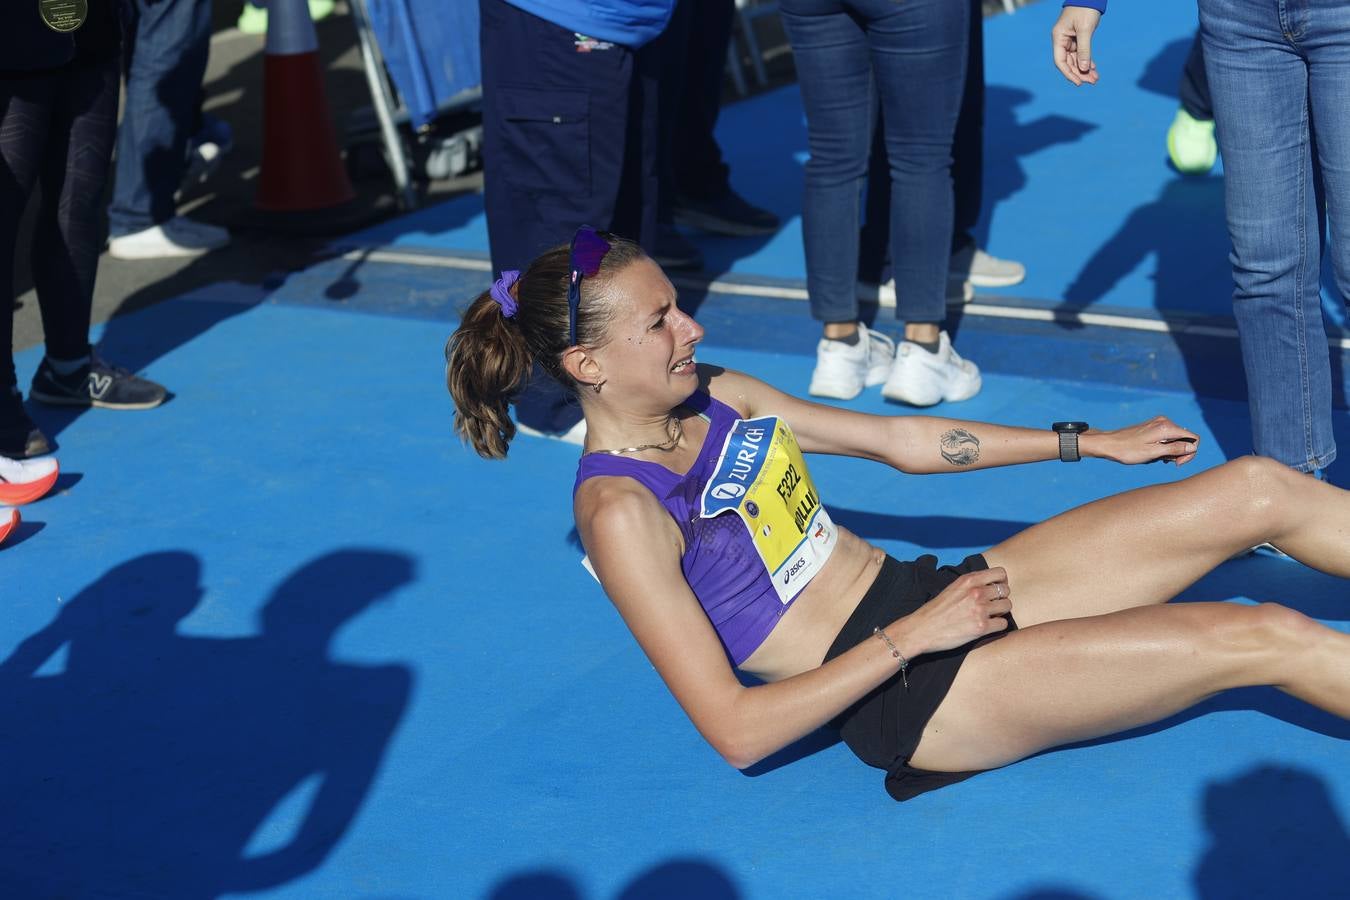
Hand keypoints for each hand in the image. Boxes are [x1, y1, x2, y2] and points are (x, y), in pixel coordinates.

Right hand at [901, 568, 1011, 655]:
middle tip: (992, 605)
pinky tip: (987, 626)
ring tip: (990, 616)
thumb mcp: (952, 588)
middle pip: (1006, 590)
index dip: (1001, 582)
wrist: (922, 629)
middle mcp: (976, 592)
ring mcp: (980, 610)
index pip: (1001, 573)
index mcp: (968, 580)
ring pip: (1007, 606)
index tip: (995, 589)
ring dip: (1000, 612)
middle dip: (1001, 598)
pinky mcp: (981, 627)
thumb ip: (971, 584)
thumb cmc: (936, 610)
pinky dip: (997, 626)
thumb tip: (991, 585)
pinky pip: (1003, 623)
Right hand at [1052, 7, 1101, 85]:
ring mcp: (1069, 40)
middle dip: (1080, 73)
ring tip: (1095, 78)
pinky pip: (1080, 54)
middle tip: (1092, 81)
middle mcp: (1062, 41)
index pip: (1060, 61)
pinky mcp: (1077, 39)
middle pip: (1069, 63)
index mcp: (1059, 38)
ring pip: (1075, 60)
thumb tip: (1083, 68)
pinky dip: (1087, 61)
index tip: (1079, 82)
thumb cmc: (1085, 9)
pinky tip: (1094, 68)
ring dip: (1085, 69)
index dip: (1069, 73)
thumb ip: (1084, 49)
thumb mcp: (1085, 29)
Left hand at [1084, 416, 1200, 465]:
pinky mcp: (1153, 426)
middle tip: (1163, 461)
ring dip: (1170, 451)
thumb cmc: (1128, 451)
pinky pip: (1167, 438)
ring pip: (1176, 439)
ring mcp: (1158, 423)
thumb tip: (1193, 447)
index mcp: (1166, 427)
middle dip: (1179, 453)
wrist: (1109, 444)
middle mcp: (1165, 422)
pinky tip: (1153, 454)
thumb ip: (1174, 449)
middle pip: (1185, 438)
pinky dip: (1163, 447)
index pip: (1193, 438)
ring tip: (1155, 458)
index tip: (1176, 463)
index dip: (1190, 453)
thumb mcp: (1153, 453)